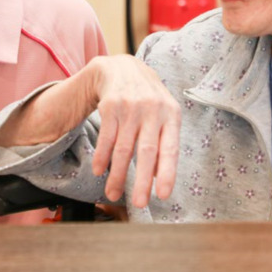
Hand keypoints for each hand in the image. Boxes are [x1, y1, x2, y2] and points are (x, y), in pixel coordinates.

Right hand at [87, 55, 181, 208]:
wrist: (123, 68)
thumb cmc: (148, 99)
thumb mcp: (163, 115)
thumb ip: (164, 143)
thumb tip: (160, 177)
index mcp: (171, 115)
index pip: (171, 148)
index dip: (168, 172)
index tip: (164, 195)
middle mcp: (153, 110)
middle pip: (147, 151)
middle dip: (142, 180)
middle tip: (139, 203)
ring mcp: (131, 106)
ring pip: (123, 148)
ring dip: (117, 174)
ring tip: (113, 194)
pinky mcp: (111, 105)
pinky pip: (106, 137)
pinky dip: (102, 157)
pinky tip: (99, 171)